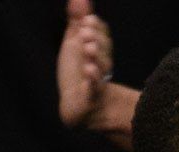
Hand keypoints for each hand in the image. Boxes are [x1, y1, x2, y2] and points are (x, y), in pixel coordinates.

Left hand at [57, 0, 112, 127]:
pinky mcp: (91, 96)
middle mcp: (101, 64)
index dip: (96, 27)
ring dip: (95, 55)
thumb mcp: (74, 43)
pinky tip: (88, 68)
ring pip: (101, 66)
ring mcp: (97, 80)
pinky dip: (92, 77)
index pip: (102, 36)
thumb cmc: (77, 73)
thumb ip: (76, 20)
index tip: (87, 19)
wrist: (77, 106)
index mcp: (98, 51)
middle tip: (85, 30)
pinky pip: (95, 86)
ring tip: (88, 47)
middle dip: (96, 39)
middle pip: (104, 49)